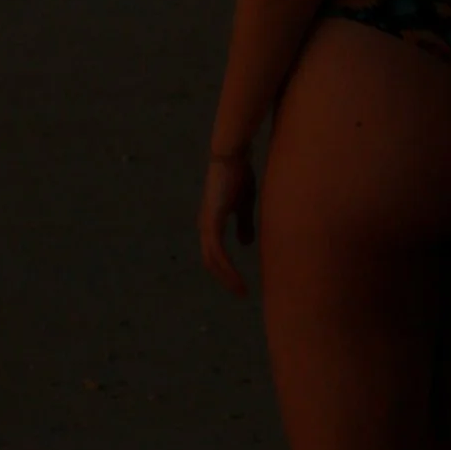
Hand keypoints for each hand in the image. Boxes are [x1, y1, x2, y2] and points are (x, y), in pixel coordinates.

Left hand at [199, 149, 256, 294]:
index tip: (240, 283)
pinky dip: (226, 267)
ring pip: (212, 260)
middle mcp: (205, 226)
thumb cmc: (238, 175)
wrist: (232, 156)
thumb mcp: (244, 204)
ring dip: (227, 277)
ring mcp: (207, 224)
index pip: (214, 254)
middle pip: (210, 261)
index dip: (225, 269)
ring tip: (241, 290)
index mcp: (212, 223)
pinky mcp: (212, 221)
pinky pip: (217, 252)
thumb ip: (244, 223)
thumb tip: (245, 244)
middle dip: (225, 279)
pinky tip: (236, 275)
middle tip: (241, 293)